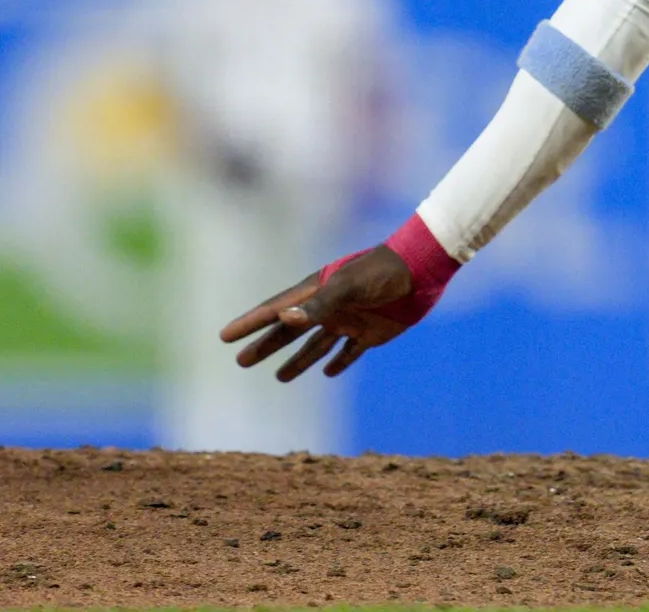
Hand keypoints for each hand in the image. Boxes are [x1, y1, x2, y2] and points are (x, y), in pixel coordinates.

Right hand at [219, 243, 417, 381]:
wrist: (424, 269)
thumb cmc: (383, 272)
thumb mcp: (348, 286)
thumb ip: (319, 305)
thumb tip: (283, 319)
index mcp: (318, 291)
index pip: (275, 309)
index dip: (251, 322)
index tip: (224, 335)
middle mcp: (330, 306)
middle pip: (290, 331)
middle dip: (266, 346)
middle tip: (241, 361)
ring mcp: (351, 320)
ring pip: (317, 345)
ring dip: (298, 361)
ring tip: (279, 378)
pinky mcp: (373, 332)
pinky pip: (351, 351)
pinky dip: (339, 361)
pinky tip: (329, 372)